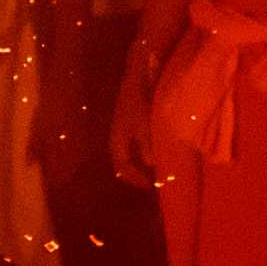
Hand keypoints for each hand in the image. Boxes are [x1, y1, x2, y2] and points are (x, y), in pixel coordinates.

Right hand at [109, 64, 158, 187]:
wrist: (136, 79)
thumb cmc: (139, 103)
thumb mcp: (144, 126)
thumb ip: (146, 146)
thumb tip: (150, 164)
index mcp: (117, 141)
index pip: (122, 167)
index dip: (134, 178)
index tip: (149, 186)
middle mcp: (116, 138)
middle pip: (121, 162)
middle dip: (133, 173)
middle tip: (149, 182)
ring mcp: (120, 130)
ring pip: (125, 154)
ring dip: (135, 164)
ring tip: (150, 170)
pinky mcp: (128, 123)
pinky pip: (130, 145)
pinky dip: (139, 153)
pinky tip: (151, 152)